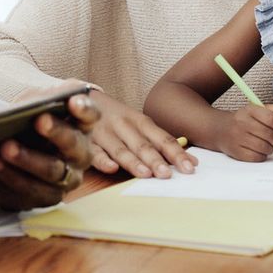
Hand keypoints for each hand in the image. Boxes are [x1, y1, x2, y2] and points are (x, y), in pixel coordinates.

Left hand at [0, 93, 98, 210]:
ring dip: (29, 159)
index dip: (84, 109)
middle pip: (74, 145)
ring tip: (6, 147)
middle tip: (39, 120)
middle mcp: (80, 154)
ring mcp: (67, 179)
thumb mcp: (37, 103)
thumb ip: (45, 98)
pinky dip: (12, 176)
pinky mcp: (47, 197)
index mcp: (81, 125)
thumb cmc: (30, 123)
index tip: (73, 101)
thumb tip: (45, 99)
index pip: (90, 115)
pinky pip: (32, 190)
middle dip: (57, 132)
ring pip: (53, 171)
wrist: (14, 152)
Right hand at [80, 90, 195, 177]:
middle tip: (168, 174)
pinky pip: (94, 152)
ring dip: (133, 161)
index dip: (176, 153)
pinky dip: (103, 160)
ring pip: (120, 149)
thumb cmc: (117, 118)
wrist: (79, 98)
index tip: (190, 167)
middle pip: (142, 144)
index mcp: (139, 121)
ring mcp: (104, 133)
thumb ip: (162, 142)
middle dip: (156, 159)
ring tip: (146, 174)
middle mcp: (123, 125)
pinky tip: (111, 168)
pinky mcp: (86, 141)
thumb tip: (193, 161)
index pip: (161, 138)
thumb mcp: (139, 124)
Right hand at [221, 103, 272, 161]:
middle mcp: (241, 122)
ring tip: (269, 147)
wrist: (220, 129)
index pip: (272, 118)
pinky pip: (257, 157)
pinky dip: (262, 156)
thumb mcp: (259, 110)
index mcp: (249, 110)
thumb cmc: (246, 120)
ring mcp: (237, 137)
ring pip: (264, 147)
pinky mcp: (236, 151)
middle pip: (270, 135)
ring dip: (271, 149)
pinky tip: (260, 151)